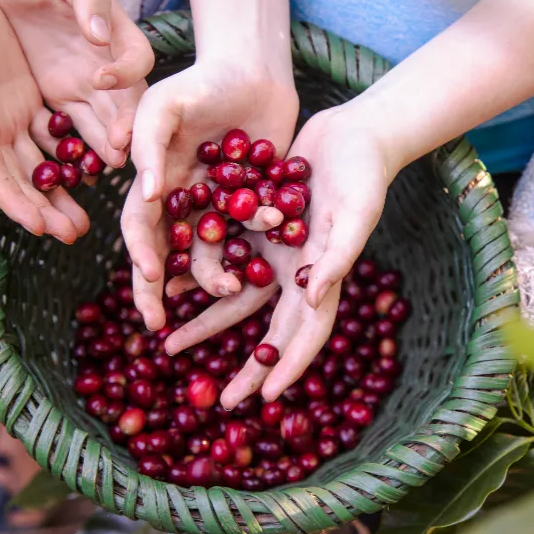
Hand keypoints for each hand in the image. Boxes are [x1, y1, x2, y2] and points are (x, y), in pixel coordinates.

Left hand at [0, 0, 153, 166]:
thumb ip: (86, 1)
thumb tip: (100, 35)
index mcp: (120, 36)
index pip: (137, 59)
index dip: (125, 73)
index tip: (101, 79)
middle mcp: (111, 67)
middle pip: (129, 101)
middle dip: (127, 125)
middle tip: (120, 146)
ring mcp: (88, 86)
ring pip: (106, 120)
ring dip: (109, 143)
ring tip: (107, 164)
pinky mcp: (63, 98)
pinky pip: (75, 126)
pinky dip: (78, 146)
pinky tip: (76, 165)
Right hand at [0, 0, 86, 241]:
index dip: (16, 204)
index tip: (42, 227)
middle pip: (21, 181)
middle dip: (46, 210)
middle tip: (74, 234)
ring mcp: (12, 118)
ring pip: (42, 165)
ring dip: (61, 192)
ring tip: (84, 218)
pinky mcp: (29, 102)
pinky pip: (55, 135)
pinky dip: (71, 155)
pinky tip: (93, 171)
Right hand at [122, 61, 298, 330]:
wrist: (254, 72)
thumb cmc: (200, 83)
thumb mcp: (163, 105)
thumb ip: (148, 146)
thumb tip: (146, 195)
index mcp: (155, 185)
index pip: (140, 229)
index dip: (140, 255)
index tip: (150, 279)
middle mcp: (184, 203)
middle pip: (171, 253)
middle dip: (163, 289)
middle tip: (160, 324)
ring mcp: (219, 207)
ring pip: (213, 253)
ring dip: (217, 275)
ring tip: (231, 288)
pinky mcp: (252, 204)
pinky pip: (252, 235)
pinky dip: (257, 245)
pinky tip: (265, 255)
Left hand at [162, 108, 390, 408]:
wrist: (352, 133)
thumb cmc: (364, 174)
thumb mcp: (355, 214)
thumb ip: (336, 257)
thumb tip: (312, 299)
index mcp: (321, 277)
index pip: (306, 334)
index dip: (288, 367)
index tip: (264, 398)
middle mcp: (295, 272)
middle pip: (266, 329)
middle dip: (246, 365)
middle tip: (219, 400)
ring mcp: (273, 251)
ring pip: (234, 297)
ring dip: (205, 322)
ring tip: (169, 344)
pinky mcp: (254, 226)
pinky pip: (221, 258)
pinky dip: (197, 275)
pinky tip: (169, 285)